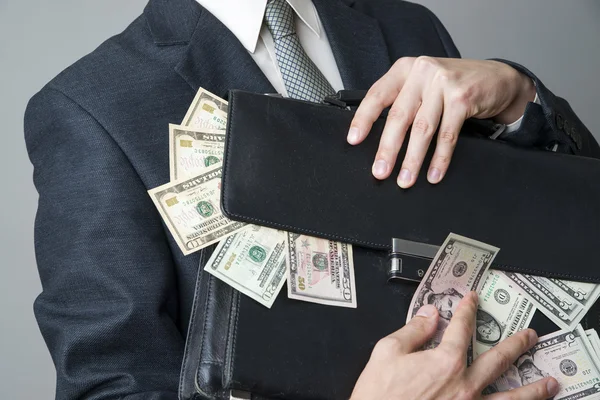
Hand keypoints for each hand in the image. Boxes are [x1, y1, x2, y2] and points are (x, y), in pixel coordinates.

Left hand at [347, 57, 535, 187]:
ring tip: (405, 179)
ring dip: (412, 159)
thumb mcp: (422, 84)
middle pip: (399, 116)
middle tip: (380, 171)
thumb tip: (377, 137)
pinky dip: (439, 158)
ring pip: (422, 128)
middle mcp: (422, 72)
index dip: (363, 119)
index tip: (353, 140)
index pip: (377, 95)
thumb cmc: (453, 85)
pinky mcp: (462, 98)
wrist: (497, 78)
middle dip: (388, 148)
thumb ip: (402, 101)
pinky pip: (447, 135)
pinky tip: (433, 173)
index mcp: (405, 69)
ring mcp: (443, 83)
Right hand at [350, 292, 558, 399]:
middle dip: (516, 345)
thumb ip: (413, 330)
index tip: (473, 300)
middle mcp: (464, 385)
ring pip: (510, 397)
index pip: (461, 328)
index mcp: (445, 362)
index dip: (468, 310)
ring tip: (551, 383)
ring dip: (533, 389)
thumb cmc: (379, 395)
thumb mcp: (387, 352)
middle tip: (529, 337)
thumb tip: (429, 314)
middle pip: (498, 360)